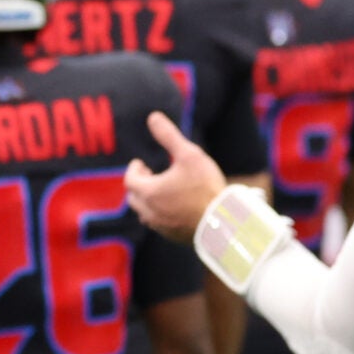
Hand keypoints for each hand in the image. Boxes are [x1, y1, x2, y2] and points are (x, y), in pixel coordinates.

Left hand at [124, 111, 228, 243]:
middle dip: (138, 184)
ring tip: (160, 190)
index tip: (141, 163)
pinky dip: (159, 213)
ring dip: (147, 200)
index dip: (134, 170)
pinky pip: (158, 224)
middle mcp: (149, 212)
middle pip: (134, 197)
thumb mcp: (189, 155)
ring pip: (144, 213)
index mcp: (148, 192)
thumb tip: (153, 117)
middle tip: (148, 175)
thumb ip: (169, 136)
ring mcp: (160, 227)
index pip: (130, 180)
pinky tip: (173, 207)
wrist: (224, 222)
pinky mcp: (173, 237)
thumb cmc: (205, 186)